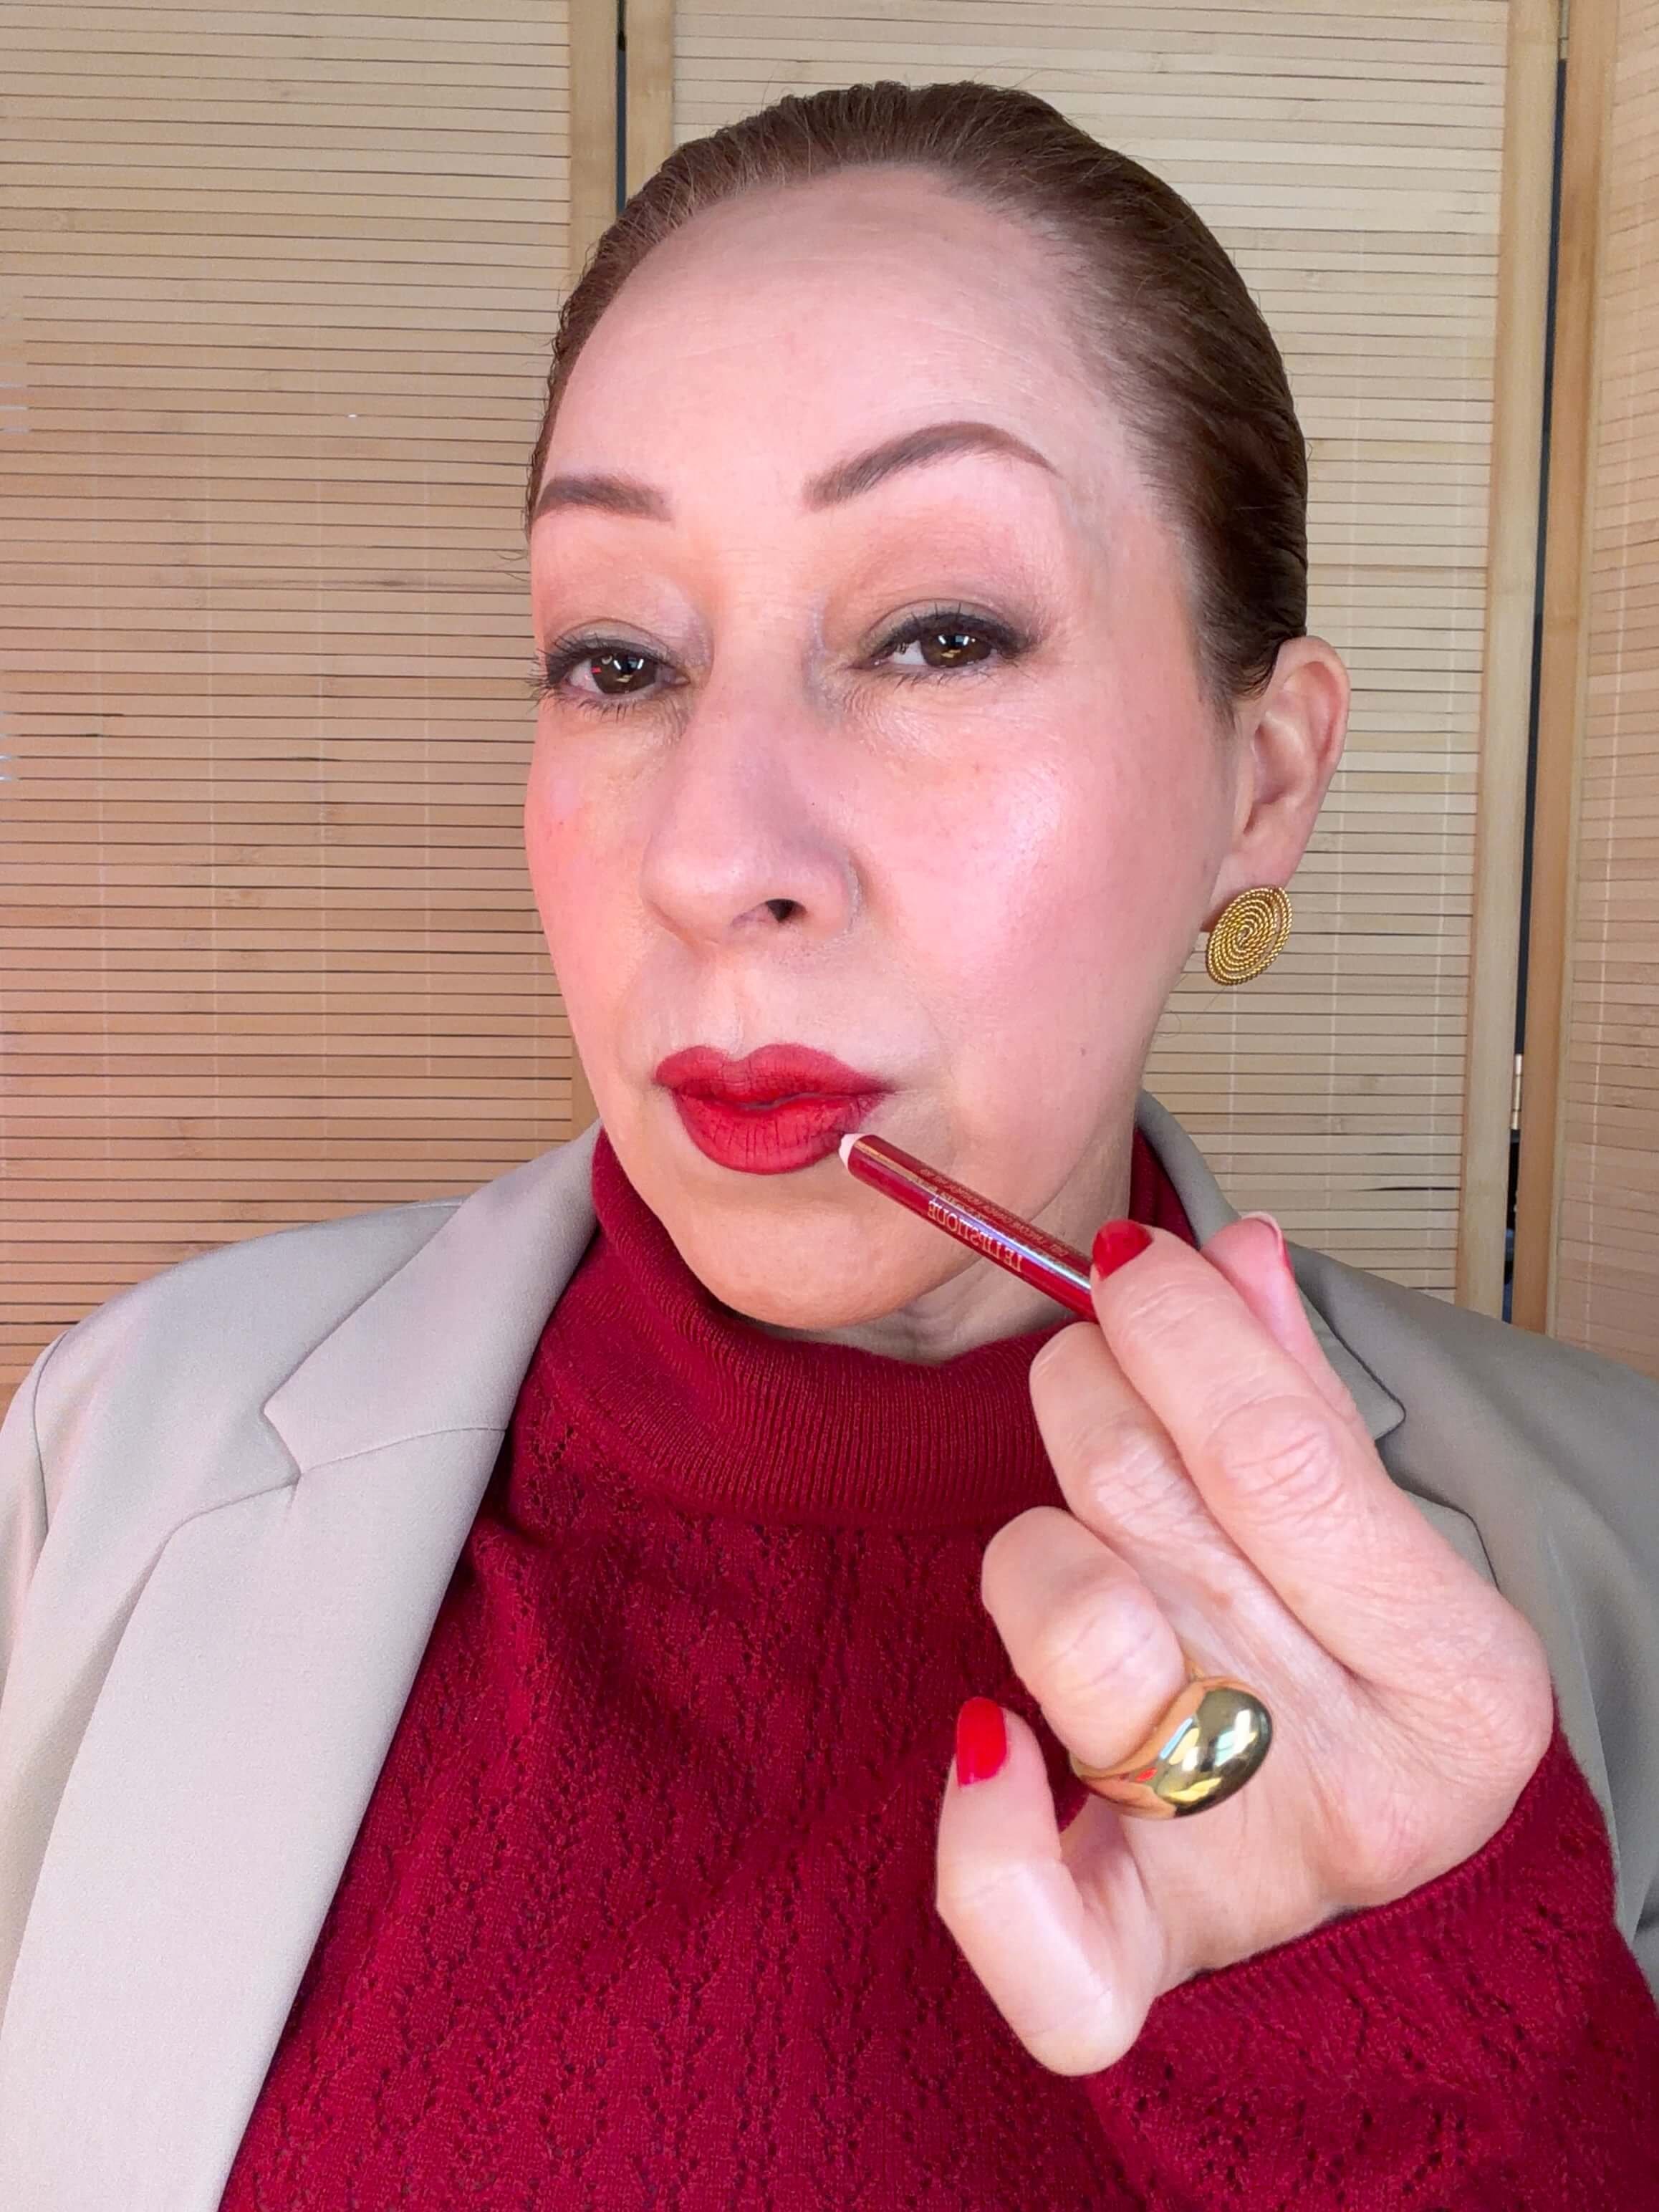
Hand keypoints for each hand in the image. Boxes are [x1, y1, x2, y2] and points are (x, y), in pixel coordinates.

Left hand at [934, 1214, 1554, 2074]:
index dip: (1178, 1329)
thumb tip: (1231, 1251)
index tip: (1129, 1258)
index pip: (1276, 1456)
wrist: (1395, 1935)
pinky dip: (980, 1827)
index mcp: (1453, 1674)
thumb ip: (1301, 1404)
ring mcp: (1242, 1872)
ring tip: (1091, 1555)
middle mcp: (1358, 1780)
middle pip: (1146, 1508)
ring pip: (1064, 1624)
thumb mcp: (1386, 1555)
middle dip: (1093, 1392)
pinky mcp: (1134, 1953)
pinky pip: (1024, 1912)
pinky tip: (988, 1741)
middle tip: (1102, 1373)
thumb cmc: (1371, 1707)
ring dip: (1039, 1548)